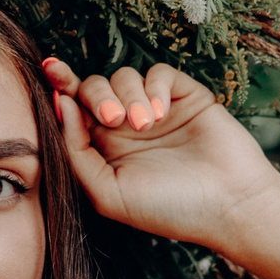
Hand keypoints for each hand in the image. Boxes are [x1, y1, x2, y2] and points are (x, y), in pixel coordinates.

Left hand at [41, 58, 279, 250]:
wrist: (229, 205)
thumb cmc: (168, 209)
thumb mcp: (108, 193)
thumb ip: (76, 152)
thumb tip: (61, 104)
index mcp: (104, 149)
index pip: (74, 110)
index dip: (61, 86)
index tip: (50, 70)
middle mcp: (126, 127)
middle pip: (94, 88)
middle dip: (97, 96)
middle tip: (114, 121)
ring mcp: (155, 110)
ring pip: (124, 76)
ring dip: (129, 96)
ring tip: (145, 124)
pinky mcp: (185, 96)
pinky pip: (158, 73)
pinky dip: (154, 87)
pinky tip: (161, 112)